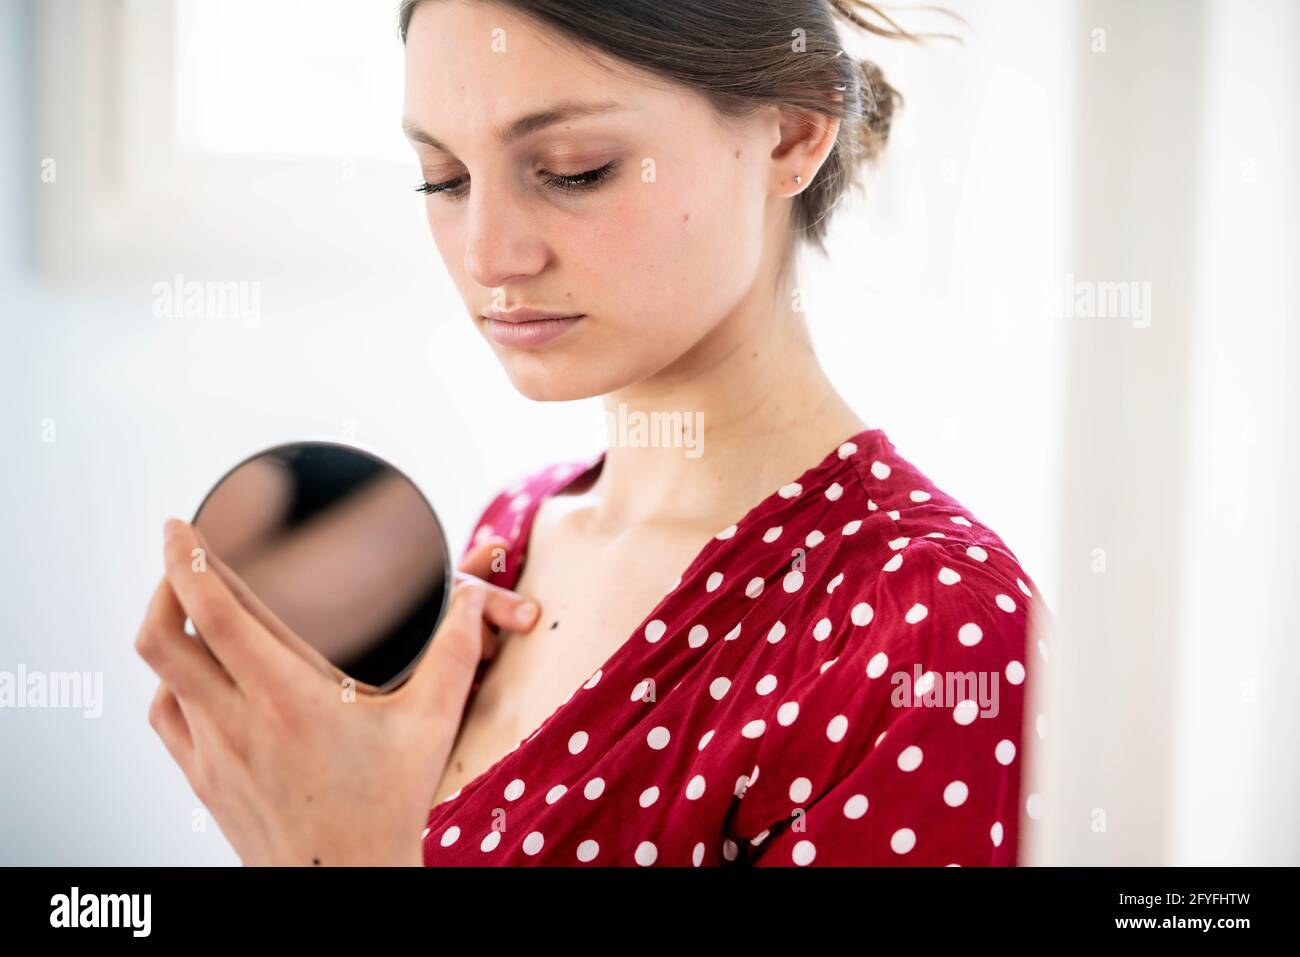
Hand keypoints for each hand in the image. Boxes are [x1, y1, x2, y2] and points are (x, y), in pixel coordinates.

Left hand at [135, 518, 538, 865]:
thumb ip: (455, 653)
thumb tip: (471, 598)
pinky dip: (172, 682)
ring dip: (168, 631)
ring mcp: (211, 755)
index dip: (185, 559)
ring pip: (160, 676)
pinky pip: (165, 717)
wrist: (347, 885)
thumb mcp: (430, 725)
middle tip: (180, 555)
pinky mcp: (203, 782)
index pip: (212, 613)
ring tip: (190, 608)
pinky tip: (198, 675)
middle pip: (161, 637)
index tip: (177, 525)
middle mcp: (236, 722)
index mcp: (287, 698)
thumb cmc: (387, 807)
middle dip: (162, 583)